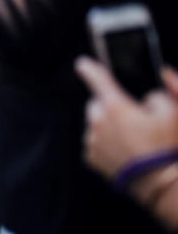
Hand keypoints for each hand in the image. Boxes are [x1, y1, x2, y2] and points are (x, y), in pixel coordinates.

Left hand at [75, 56, 177, 177]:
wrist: (161, 186)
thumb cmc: (168, 147)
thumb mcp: (177, 112)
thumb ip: (167, 90)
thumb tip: (156, 86)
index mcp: (115, 106)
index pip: (97, 80)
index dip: (90, 69)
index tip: (82, 63)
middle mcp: (98, 122)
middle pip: (97, 104)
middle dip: (110, 107)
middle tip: (134, 120)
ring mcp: (93, 141)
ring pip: (96, 125)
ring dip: (109, 127)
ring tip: (134, 140)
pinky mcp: (92, 159)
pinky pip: (95, 144)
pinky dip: (106, 144)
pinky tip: (126, 153)